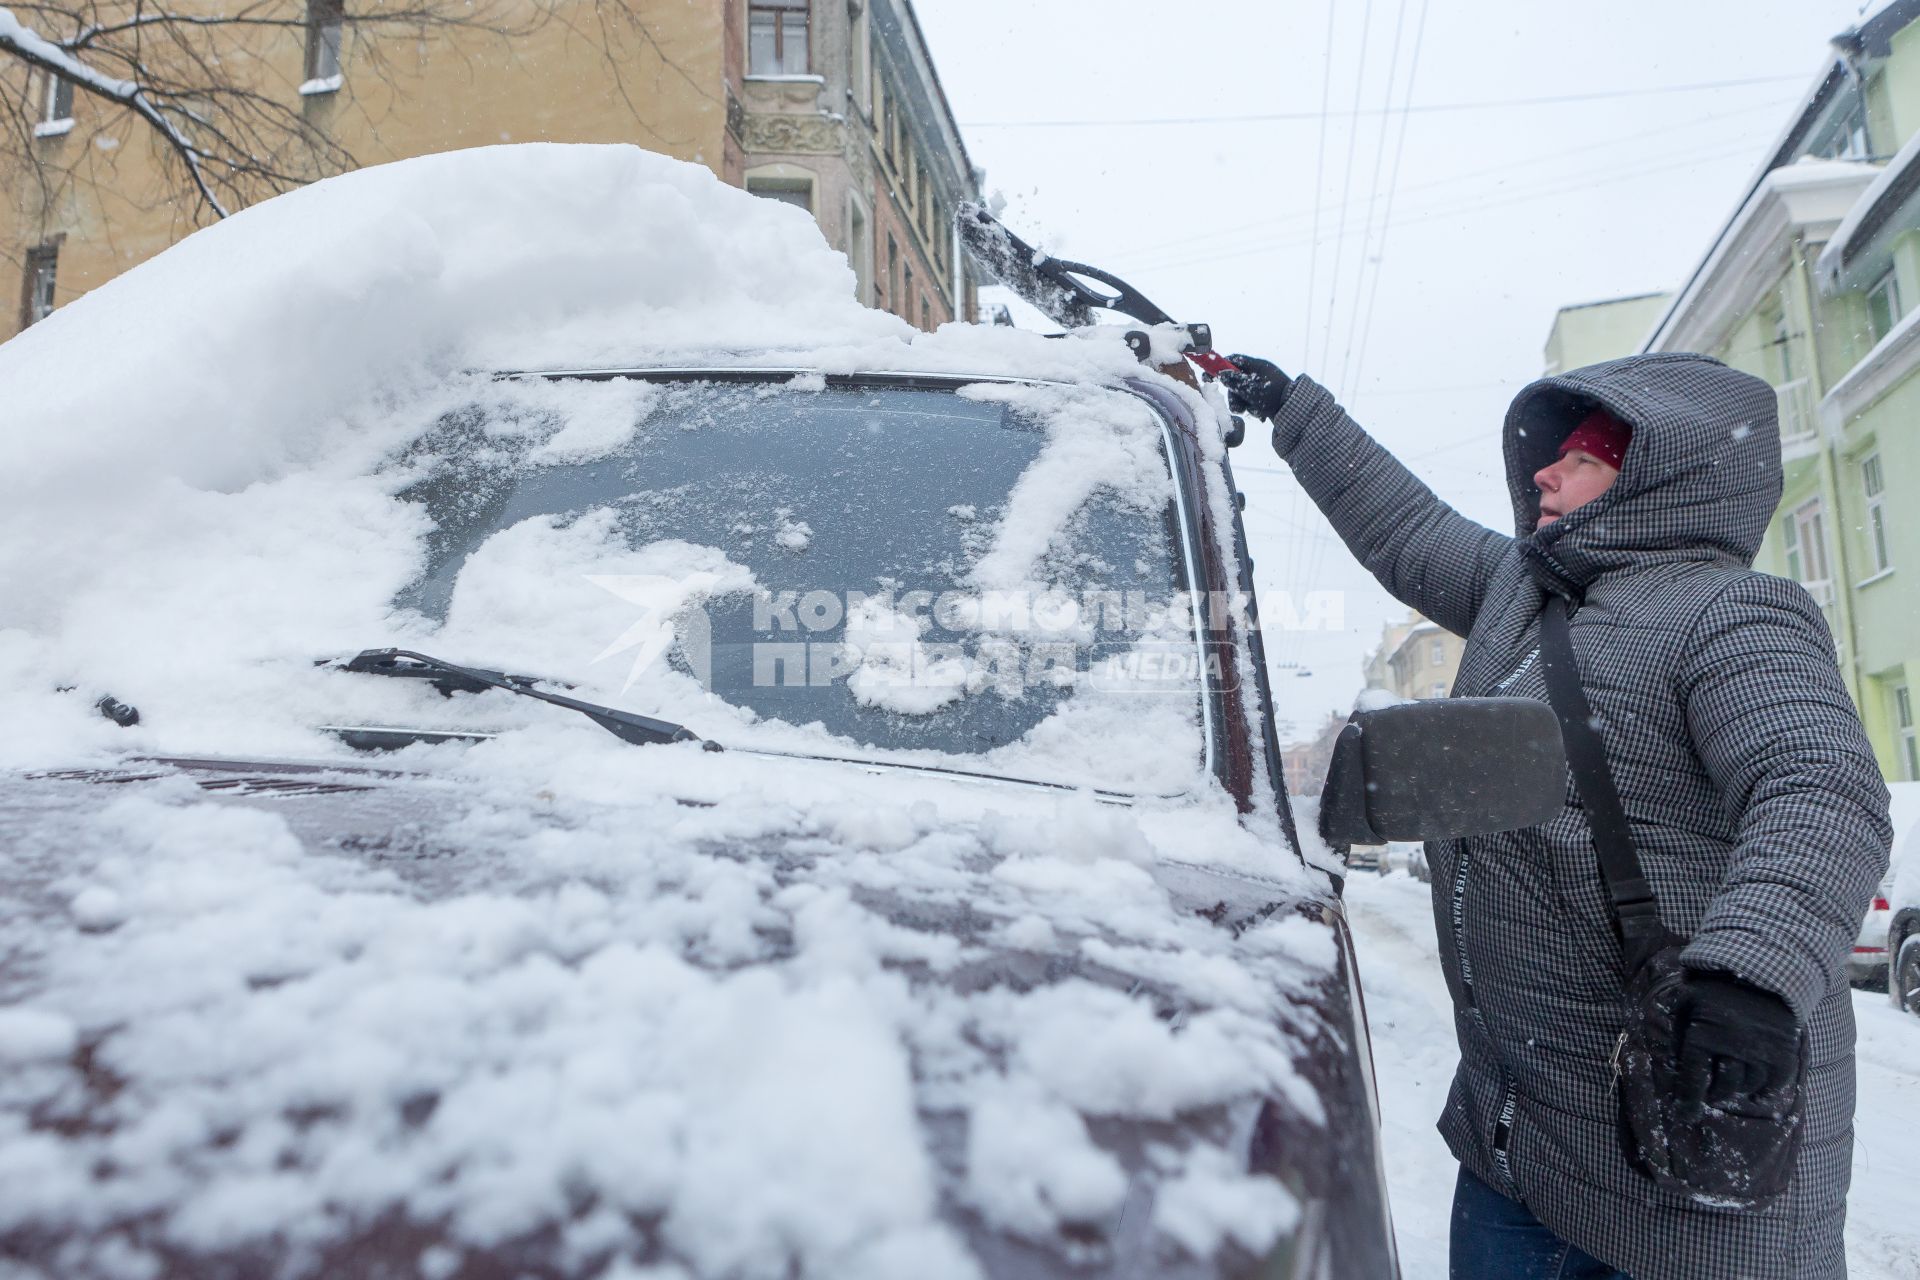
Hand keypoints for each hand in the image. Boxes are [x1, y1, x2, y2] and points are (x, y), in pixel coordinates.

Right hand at [1218, 354, 1293, 421]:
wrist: (1297, 413)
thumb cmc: (1275, 398)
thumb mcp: (1253, 390)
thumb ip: (1236, 382)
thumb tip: (1221, 374)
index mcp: (1258, 366)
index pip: (1234, 360)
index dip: (1221, 367)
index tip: (1209, 376)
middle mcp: (1259, 373)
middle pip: (1235, 380)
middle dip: (1234, 394)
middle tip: (1238, 405)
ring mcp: (1261, 385)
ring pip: (1241, 392)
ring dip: (1242, 403)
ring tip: (1250, 410)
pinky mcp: (1264, 397)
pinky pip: (1249, 400)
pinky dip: (1251, 407)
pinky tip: (1260, 414)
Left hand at [1673, 969, 1800, 1109]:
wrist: (1762, 972)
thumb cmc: (1717, 986)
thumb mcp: (1686, 999)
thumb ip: (1677, 1027)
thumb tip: (1672, 1060)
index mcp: (1702, 1034)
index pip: (1692, 1078)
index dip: (1687, 1101)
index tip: (1684, 1116)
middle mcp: (1731, 1047)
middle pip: (1720, 1086)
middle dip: (1711, 1094)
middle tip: (1708, 1094)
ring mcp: (1759, 1052)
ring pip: (1746, 1085)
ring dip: (1736, 1089)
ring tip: (1729, 1085)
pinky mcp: (1783, 1053)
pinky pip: (1773, 1084)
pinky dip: (1764, 1091)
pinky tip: (1755, 1092)